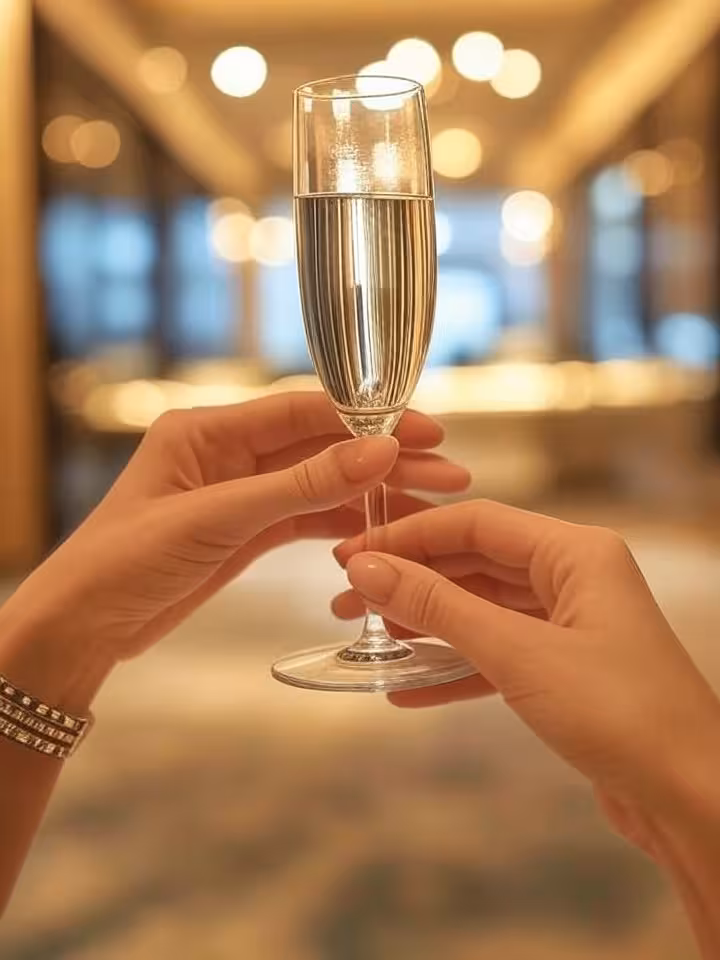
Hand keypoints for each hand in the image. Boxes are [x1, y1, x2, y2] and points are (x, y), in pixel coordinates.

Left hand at [0, 393, 468, 676]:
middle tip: (446, 470)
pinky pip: (306, 518)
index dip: (369, 419)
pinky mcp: (245, 531)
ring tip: (431, 503)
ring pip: (321, 484)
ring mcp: (239, 492)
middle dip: (384, 457)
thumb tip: (378, 451)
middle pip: (322, 446)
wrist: (83, 626)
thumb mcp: (217, 519)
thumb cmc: (126, 562)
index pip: (305, 410)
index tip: (424, 430)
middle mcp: (227, 453)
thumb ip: (300, 485)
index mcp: (208, 429)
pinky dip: (344, 524)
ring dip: (373, 492)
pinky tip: (382, 530)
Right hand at [333, 500, 719, 855]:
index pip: (475, 523)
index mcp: (575, 552)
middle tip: (348, 600)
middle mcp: (574, 577)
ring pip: (483, 609)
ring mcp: (571, 625)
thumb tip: (366, 567)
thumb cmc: (618, 712)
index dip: (407, 536)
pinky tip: (407, 686)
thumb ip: (439, 607)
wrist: (692, 799)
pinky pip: (498, 654)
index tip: (348, 555)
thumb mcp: (518, 653)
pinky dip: (455, 667)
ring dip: (427, 624)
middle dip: (411, 580)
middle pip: (475, 563)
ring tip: (368, 637)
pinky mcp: (566, 670)